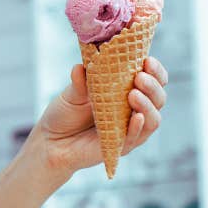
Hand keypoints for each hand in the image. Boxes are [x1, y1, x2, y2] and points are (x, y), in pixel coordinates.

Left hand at [35, 56, 168, 179]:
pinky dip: (138, 127)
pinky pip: (137, 137)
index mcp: (126, 92)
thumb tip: (80, 66)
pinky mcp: (122, 146)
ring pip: (153, 118)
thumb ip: (80, 82)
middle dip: (153, 86)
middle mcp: (133, 110)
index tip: (147, 60)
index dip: (155, 70)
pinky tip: (136, 116)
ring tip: (133, 93)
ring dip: (147, 105)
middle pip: (158, 98)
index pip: (153, 80)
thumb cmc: (65, 114)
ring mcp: (129, 129)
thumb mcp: (72, 95)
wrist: (49, 141)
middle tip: (139, 77)